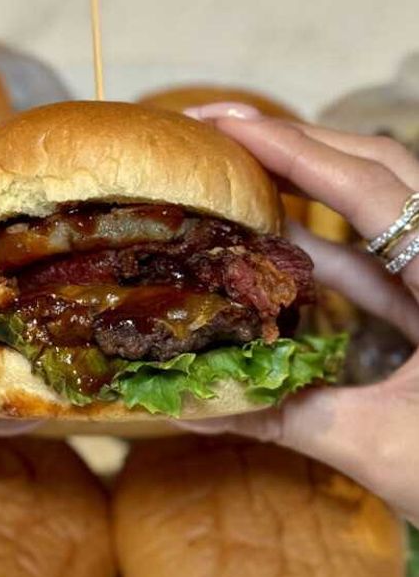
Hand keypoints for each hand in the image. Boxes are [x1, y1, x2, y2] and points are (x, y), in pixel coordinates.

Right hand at [179, 103, 418, 522]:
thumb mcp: (381, 449)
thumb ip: (286, 418)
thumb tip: (193, 409)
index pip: (370, 188)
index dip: (293, 150)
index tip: (224, 127)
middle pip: (383, 173)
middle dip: (300, 147)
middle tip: (219, 134)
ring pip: (383, 217)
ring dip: (309, 196)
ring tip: (236, 178)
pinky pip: (384, 266)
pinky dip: (328, 253)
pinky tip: (276, 248)